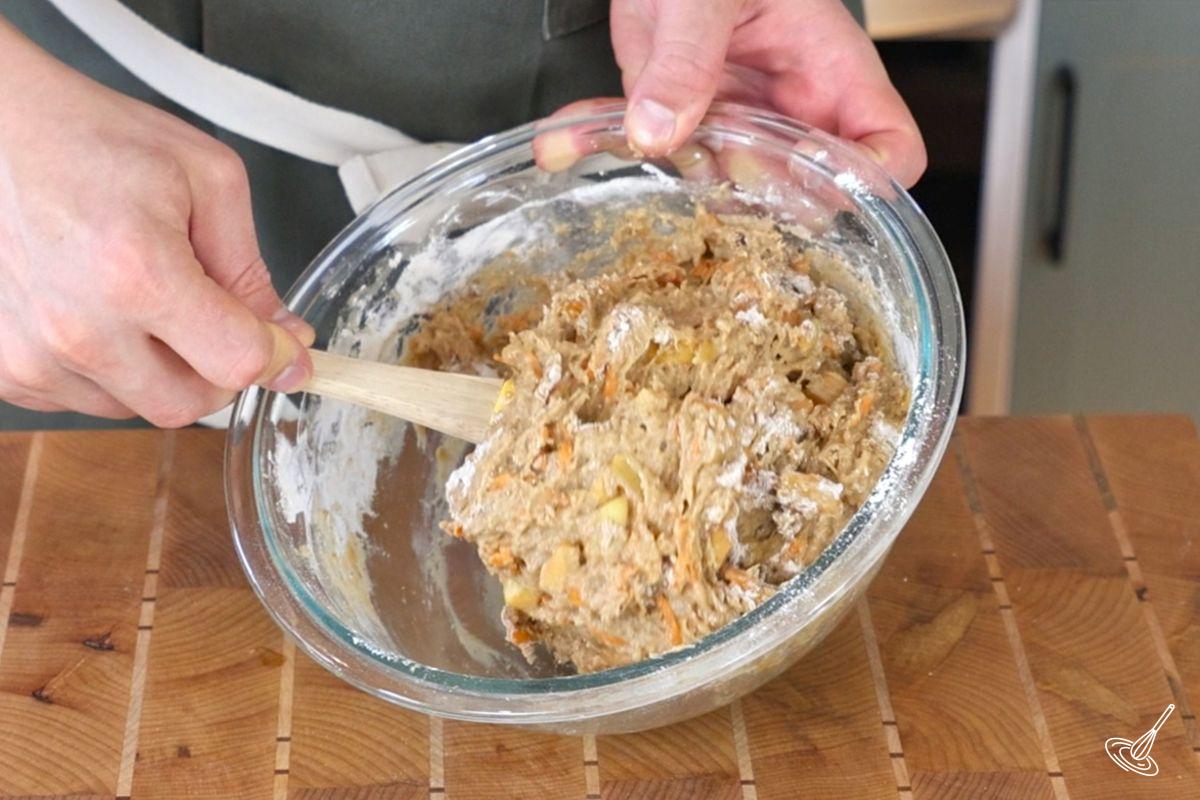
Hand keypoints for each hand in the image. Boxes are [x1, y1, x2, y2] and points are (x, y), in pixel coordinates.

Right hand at [0, 19, 312, 425]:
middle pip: (190, 404)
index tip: (287, 346)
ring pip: (140, 407)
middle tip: (215, 317)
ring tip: (144, 298)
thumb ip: (252, 270)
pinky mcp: (6, 366)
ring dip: (162, 369)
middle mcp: (80, 327)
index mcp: (137, 274)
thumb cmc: (96, 141)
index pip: (237, 363)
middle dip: (219, 369)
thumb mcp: (209, 180)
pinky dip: (112, 371)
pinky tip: (105, 314)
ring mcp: (34, 353)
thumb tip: (284, 338)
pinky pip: (88, 401)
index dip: (276, 357)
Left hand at [612, 0, 925, 186]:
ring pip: (738, 192)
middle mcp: (794, 108)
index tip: (810, 170)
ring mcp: (743, 122)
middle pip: (812, 194)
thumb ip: (688, 57)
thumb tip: (657, 131)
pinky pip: (672, 160)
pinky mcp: (690, 124)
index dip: (865, 179)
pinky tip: (581, 140)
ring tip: (649, 134)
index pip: (891, 150)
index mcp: (833, 71)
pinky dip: (629, 152)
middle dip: (767, 194)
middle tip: (719, 157)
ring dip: (692, 180)